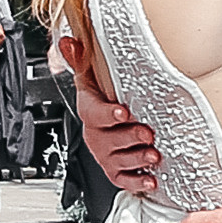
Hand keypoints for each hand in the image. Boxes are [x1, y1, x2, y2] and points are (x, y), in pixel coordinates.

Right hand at [62, 34, 159, 196]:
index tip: (122, 112)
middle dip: (129, 137)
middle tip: (147, 132)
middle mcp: (96, 135)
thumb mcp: (91, 78)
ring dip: (136, 159)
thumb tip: (68, 40)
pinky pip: (124, 180)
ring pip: (117, 160)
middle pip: (107, 139)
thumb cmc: (101, 101)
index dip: (107, 113)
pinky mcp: (116, 171)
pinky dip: (137, 181)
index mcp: (90, 112)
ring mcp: (105, 155)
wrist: (107, 126)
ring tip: (152, 154)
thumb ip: (81, 59)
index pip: (93, 112)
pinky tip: (151, 179)